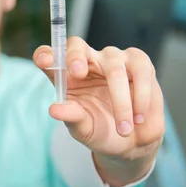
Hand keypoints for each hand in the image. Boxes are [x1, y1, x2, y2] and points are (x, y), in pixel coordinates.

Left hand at [33, 37, 164, 186]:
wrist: (132, 141)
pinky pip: (140, 68)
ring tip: (123, 129)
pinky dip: (141, 96)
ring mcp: (113, 59)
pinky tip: (138, 118)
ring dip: (120, 99)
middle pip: (76, 44)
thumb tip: (54, 109)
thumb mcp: (82, 128)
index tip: (44, 62)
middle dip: (75, 56)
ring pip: (113, 64)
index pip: (50, 56)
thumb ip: (71, 116)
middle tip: (77, 72)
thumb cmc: (100, 130)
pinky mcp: (138, 63)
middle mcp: (86, 62)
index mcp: (65, 76)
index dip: (45, 55)